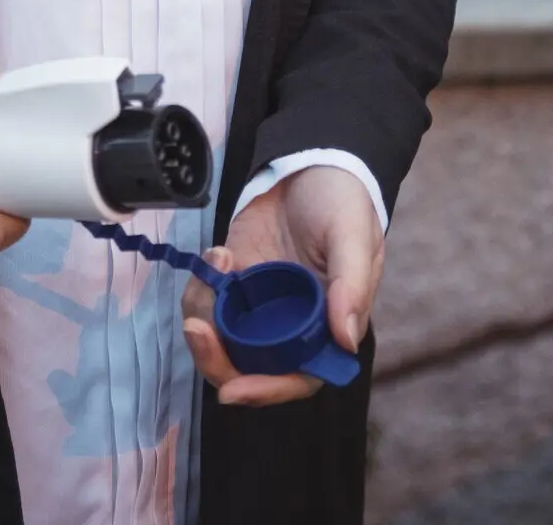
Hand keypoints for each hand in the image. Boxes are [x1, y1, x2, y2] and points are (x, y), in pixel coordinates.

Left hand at [181, 165, 383, 406]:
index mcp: (327, 328)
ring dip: (205, 316)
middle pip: (248, 367)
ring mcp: (258, 304)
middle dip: (218, 360)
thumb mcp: (354, 234)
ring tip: (216, 263)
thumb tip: (346, 340)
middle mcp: (290, 326)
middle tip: (198, 330)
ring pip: (221, 338)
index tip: (233, 390)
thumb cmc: (343, 201)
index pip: (297, 377)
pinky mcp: (234, 280)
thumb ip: (352, 284)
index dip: (266, 389)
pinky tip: (218, 252)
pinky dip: (202, 285)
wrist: (311, 163)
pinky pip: (208, 301)